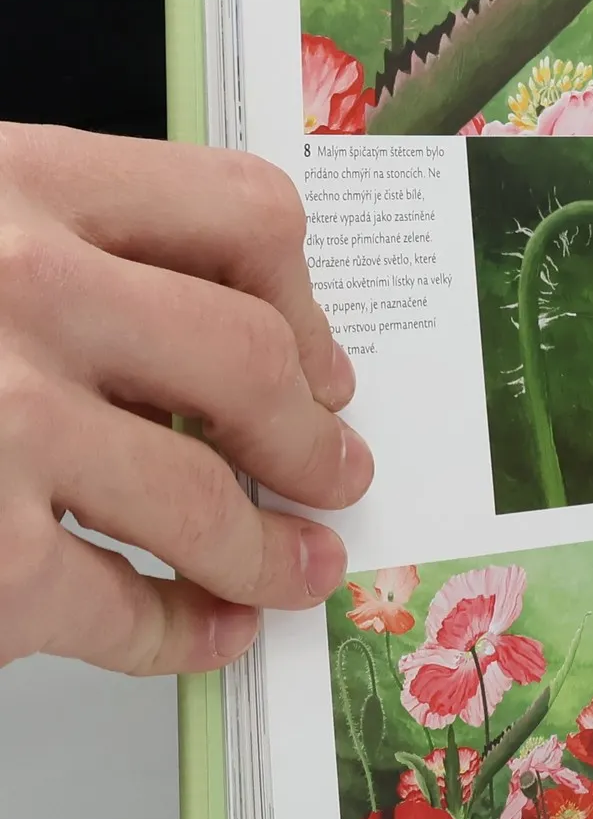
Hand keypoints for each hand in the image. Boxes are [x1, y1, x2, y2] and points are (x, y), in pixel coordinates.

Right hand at [0, 125, 371, 673]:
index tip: (317, 356)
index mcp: (15, 182)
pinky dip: (179, 633)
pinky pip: (115, 606)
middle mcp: (15, 286)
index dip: (300, 298)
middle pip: (248, 363)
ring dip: (270, 550)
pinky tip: (205, 635)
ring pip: (202, 498)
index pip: (239, 214)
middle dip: (310, 436)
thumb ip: (50, 250)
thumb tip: (216, 348)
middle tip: (334, 473)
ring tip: (299, 571)